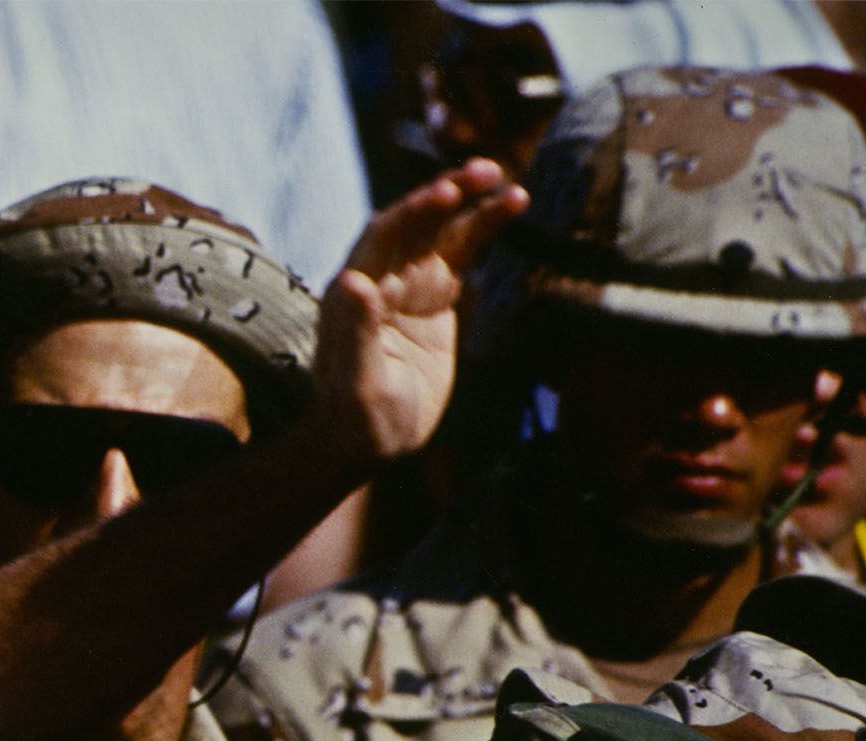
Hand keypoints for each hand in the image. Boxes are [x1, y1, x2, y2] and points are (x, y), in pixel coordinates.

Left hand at [310, 157, 527, 470]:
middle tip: (487, 172)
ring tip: (511, 187)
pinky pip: (461, 253)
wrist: (368, 443)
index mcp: (353, 292)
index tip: (448, 193)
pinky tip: (514, 209)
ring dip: (472, 205)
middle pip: (415, 222)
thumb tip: (351, 280)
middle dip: (448, 193)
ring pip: (441, 231)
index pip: (383, 236)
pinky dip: (484, 230)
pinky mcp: (433, 297)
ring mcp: (407, 285)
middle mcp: (379, 278)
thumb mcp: (356, 382)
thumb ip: (354, 333)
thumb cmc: (355, 420)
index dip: (414, 211)